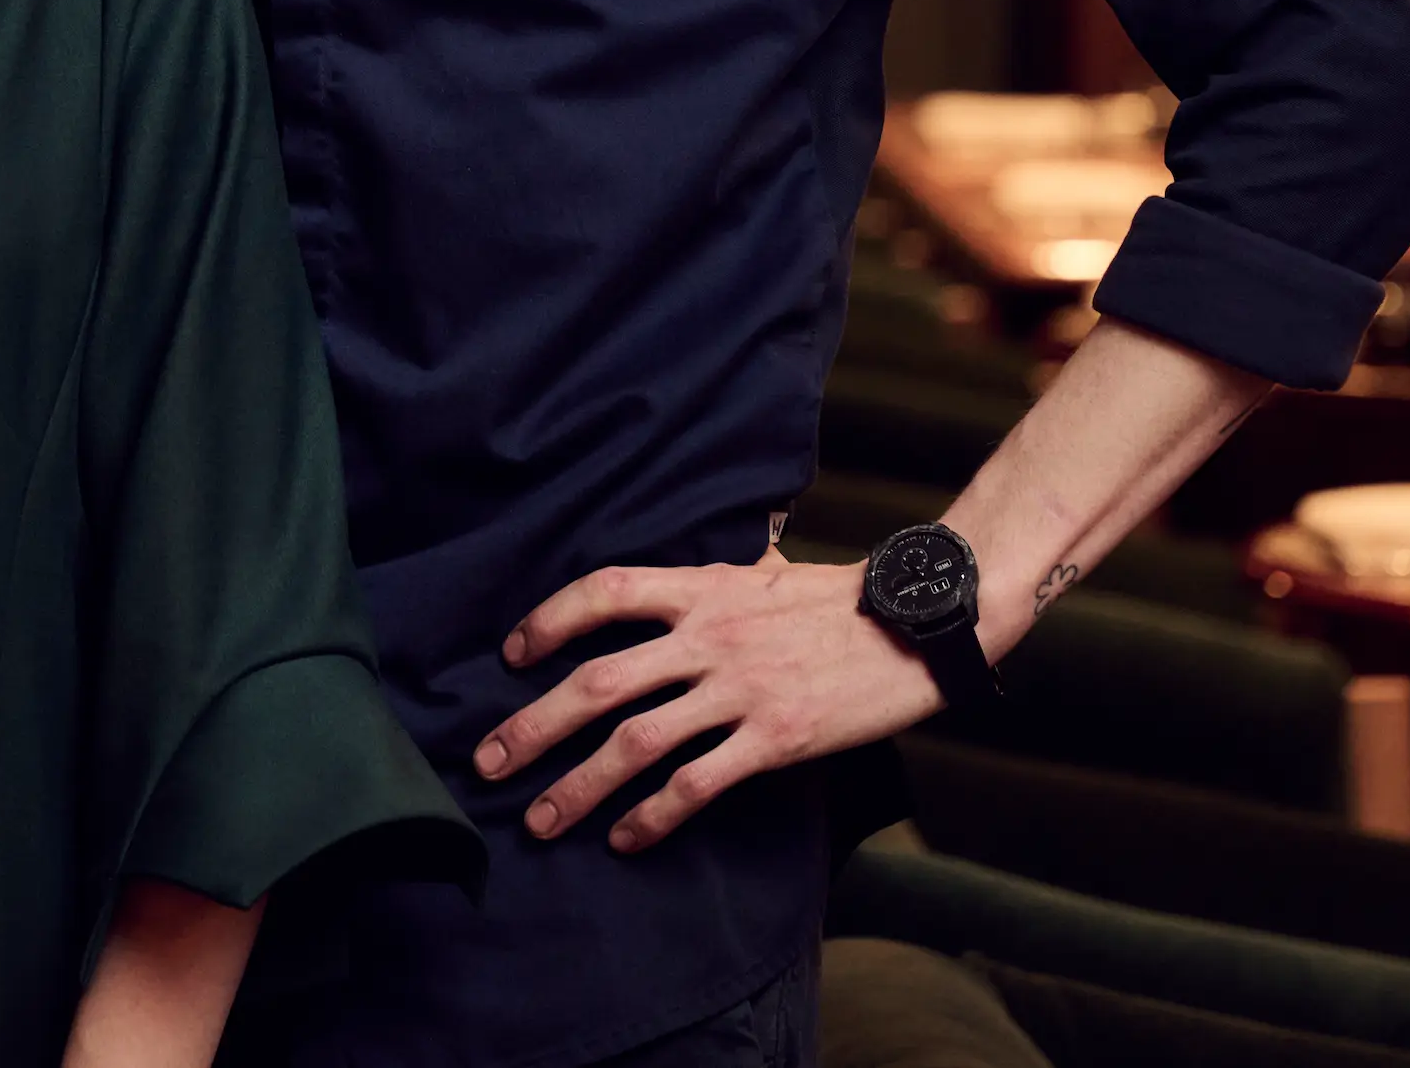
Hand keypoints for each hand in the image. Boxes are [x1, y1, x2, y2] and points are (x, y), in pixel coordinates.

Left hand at [469, 551, 938, 852]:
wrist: (921, 625)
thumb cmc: (842, 601)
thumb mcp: (768, 571)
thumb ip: (719, 575)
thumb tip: (690, 571)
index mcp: (702, 587)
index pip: (604, 592)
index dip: (548, 621)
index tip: (511, 655)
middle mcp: (709, 636)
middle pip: (598, 680)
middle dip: (534, 725)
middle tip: (488, 762)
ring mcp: (741, 689)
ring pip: (637, 742)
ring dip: (580, 786)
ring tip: (540, 821)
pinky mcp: (775, 739)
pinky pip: (698, 783)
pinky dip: (654, 816)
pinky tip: (626, 839)